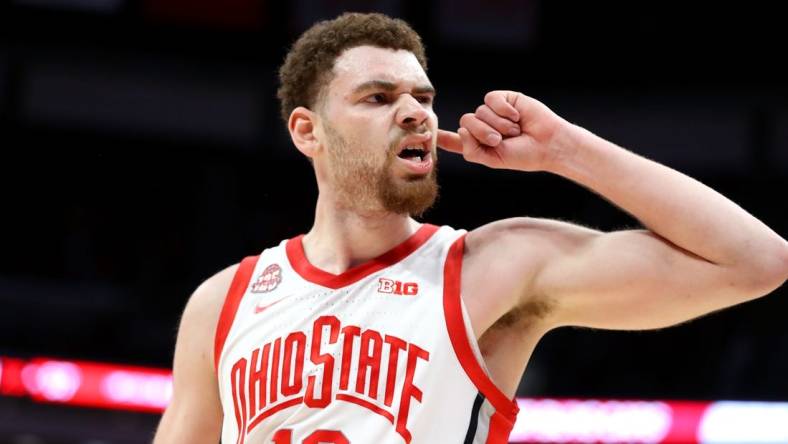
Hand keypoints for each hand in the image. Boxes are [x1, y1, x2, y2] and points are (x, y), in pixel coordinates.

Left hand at [437, 91, 568, 171]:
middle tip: (501, 140)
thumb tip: (462, 128)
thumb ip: (471, 150)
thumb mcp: (493, 160)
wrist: (548, 144)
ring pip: (479, 112)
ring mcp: (493, 112)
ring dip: (498, 124)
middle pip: (465, 122)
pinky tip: (516, 116)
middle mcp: (483, 127)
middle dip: (483, 133)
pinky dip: (503, 109)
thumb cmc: (523, 155)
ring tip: (515, 130)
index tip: (431, 135)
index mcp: (479, 144)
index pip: (457, 140)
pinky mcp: (504, 99)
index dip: (443, 138)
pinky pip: (491, 99)